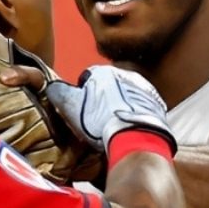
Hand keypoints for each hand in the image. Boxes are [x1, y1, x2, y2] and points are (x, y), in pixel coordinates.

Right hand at [37, 65, 174, 153]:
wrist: (136, 136)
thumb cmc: (100, 121)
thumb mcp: (71, 106)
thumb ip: (58, 92)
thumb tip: (51, 86)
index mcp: (103, 71)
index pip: (86, 80)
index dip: (81, 97)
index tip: (81, 113)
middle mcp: (125, 74)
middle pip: (108, 88)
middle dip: (101, 101)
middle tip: (96, 121)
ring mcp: (143, 88)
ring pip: (125, 97)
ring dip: (118, 107)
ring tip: (112, 127)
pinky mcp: (157, 104)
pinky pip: (140, 108)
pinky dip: (134, 115)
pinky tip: (128, 129)